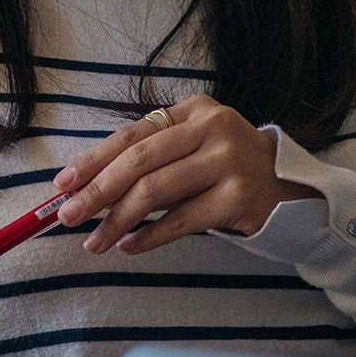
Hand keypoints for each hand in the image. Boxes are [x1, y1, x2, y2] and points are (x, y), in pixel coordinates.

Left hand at [52, 95, 322, 253]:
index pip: (132, 134)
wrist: (293, 190)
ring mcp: (228, 161)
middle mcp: (212, 128)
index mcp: (194, 110)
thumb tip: (86, 186)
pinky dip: (150, 236)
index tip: (63, 183)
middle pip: (139, 160)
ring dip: (117, 219)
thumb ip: (153, 158)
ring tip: (93, 241)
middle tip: (67, 215)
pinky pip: (182, 219)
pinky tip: (129, 246)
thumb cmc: (228, 170)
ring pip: (156, 191)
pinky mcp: (239, 197)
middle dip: (97, 190)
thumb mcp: (194, 148)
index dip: (93, 159)